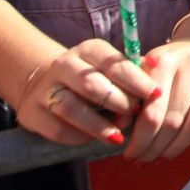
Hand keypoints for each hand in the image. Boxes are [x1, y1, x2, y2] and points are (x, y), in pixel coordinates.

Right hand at [14, 39, 157, 147]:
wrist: (42, 82)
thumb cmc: (91, 76)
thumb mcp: (109, 67)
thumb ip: (132, 73)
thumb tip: (157, 76)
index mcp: (89, 50)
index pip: (114, 63)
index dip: (136, 80)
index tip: (155, 94)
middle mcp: (65, 65)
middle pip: (92, 84)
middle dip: (118, 101)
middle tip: (134, 114)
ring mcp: (46, 88)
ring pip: (72, 108)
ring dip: (98, 125)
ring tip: (116, 136)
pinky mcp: (32, 113)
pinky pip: (57, 128)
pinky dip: (78, 136)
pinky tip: (91, 139)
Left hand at [123, 39, 189, 161]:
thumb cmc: (173, 63)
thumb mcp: (149, 70)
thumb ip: (133, 95)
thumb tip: (120, 127)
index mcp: (165, 60)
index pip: (152, 112)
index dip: (140, 140)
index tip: (131, 153)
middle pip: (172, 122)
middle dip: (155, 147)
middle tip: (144, 160)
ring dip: (177, 147)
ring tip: (163, 155)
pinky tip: (186, 141)